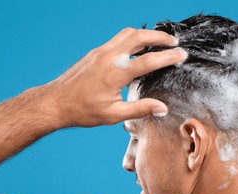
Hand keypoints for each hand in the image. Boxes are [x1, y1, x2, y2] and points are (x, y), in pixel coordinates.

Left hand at [43, 28, 186, 126]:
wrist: (55, 102)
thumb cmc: (83, 110)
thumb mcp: (114, 115)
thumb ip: (140, 109)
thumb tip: (162, 108)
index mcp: (115, 73)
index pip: (148, 61)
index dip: (168, 57)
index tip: (182, 55)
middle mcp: (108, 57)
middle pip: (139, 37)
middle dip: (159, 37)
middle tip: (174, 43)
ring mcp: (100, 52)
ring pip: (127, 34)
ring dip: (146, 35)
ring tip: (159, 41)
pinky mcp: (95, 53)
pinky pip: (118, 39)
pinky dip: (132, 39)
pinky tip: (137, 48)